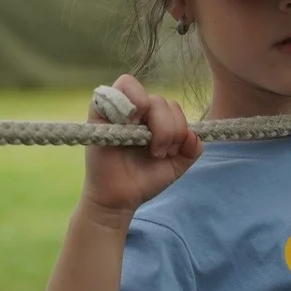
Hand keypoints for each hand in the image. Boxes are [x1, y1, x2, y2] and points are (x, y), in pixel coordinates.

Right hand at [79, 74, 202, 224]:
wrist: (120, 199)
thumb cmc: (144, 179)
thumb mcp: (176, 165)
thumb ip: (191, 149)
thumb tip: (193, 134)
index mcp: (155, 119)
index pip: (172, 105)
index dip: (178, 126)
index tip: (171, 151)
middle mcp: (137, 111)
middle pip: (159, 100)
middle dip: (166, 128)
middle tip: (157, 152)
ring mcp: (117, 110)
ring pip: (138, 91)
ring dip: (147, 115)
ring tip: (142, 139)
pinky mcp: (98, 114)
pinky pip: (110, 92)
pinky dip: (124, 104)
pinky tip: (128, 126)